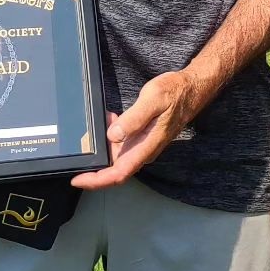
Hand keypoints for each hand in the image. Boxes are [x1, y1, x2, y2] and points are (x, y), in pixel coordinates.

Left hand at [71, 70, 201, 189]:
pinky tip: (111, 119)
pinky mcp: (142, 139)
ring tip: (102, 121)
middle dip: (95, 159)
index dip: (96, 180)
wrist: (191, 90)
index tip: (78, 179)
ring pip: (116, 156)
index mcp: (147, 146)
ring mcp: (143, 146)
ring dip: (103, 144)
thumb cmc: (175, 93)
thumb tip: (113, 136)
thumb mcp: (153, 98)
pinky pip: (121, 144)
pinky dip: (111, 135)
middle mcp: (144, 150)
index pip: (118, 173)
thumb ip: (134, 118)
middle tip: (85, 138)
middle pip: (113, 169)